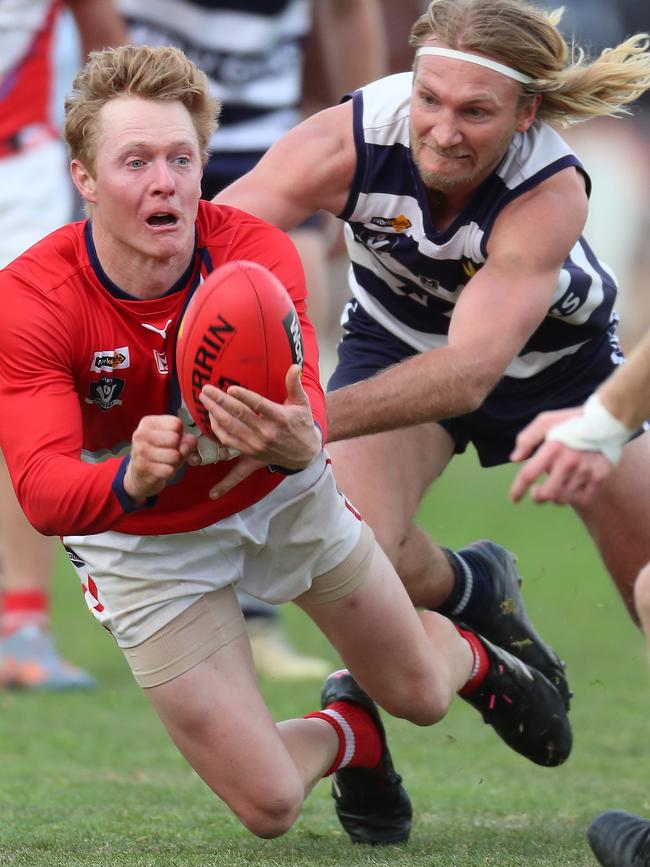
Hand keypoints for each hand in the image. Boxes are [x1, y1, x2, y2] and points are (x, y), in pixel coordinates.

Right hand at [124, 415, 196, 500]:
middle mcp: (141, 435)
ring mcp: (140, 451)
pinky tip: (162, 471)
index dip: (181, 435)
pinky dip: (171, 473)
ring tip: (167, 462)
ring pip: (174, 456)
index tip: (174, 440)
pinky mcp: (142, 468)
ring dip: (176, 462)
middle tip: (172, 453)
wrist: (140, 474)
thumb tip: (190, 445)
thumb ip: (188, 441)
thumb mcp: (174, 442)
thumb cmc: (160, 453)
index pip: (176, 424)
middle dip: (179, 449)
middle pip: (175, 439)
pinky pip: (169, 471)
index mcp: (148, 423)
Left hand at [199, 364, 321, 471]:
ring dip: (214, 413)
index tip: (230, 388)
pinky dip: (217, 429)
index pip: (259, 405)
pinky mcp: (249, 452)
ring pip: (230, 428)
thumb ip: (295, 384)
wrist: (303, 455)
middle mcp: (266, 432)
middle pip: (239, 415)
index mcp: (280, 418)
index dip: (244, 397)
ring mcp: (256, 444)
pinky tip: (211, 417)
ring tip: (204, 400)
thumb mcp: (302, 404)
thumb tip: (295, 366)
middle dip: (219, 402)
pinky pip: (228, 440)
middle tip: (206, 389)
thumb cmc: (301, 424)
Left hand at [509, 407, 612, 505]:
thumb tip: (514, 459)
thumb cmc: (570, 422)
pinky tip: (571, 487)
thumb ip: (526, 439)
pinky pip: (581, 500)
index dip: (517, 490)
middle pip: (546, 495)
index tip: (513, 499)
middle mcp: (569, 461)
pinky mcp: (599, 477)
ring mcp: (585, 471)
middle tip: (536, 491)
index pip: (528, 475)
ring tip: (555, 485)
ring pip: (563, 499)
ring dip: (554, 496)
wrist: (607, 420)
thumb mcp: (545, 421)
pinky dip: (573, 498)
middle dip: (537, 497)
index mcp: (553, 448)